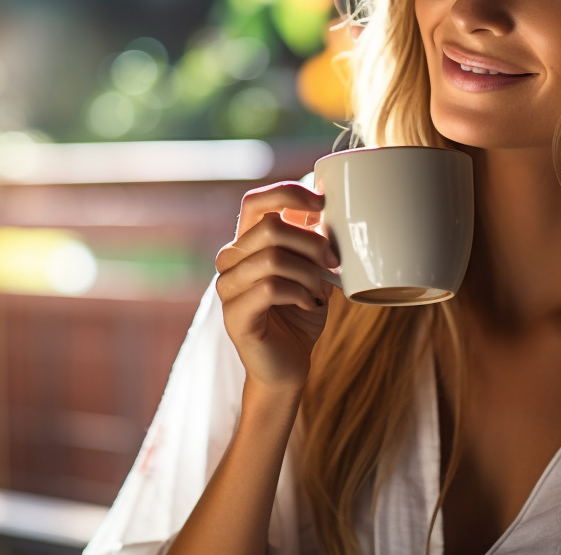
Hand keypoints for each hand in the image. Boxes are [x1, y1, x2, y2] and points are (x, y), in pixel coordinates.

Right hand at [214, 181, 339, 395]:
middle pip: (271, 227)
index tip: (322, 203)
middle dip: (311, 242)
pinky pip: (270, 287)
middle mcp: (230, 260)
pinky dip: (299, 293)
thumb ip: (312, 241)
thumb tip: (326, 208)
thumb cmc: (299, 314)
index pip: (256, 201)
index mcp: (246, 243)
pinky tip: (308, 303)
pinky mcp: (234, 314)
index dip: (289, 193)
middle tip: (332, 262)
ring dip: (307, 273)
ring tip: (318, 290)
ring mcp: (227, 287)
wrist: (288, 366)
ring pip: (272, 257)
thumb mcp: (312, 270)